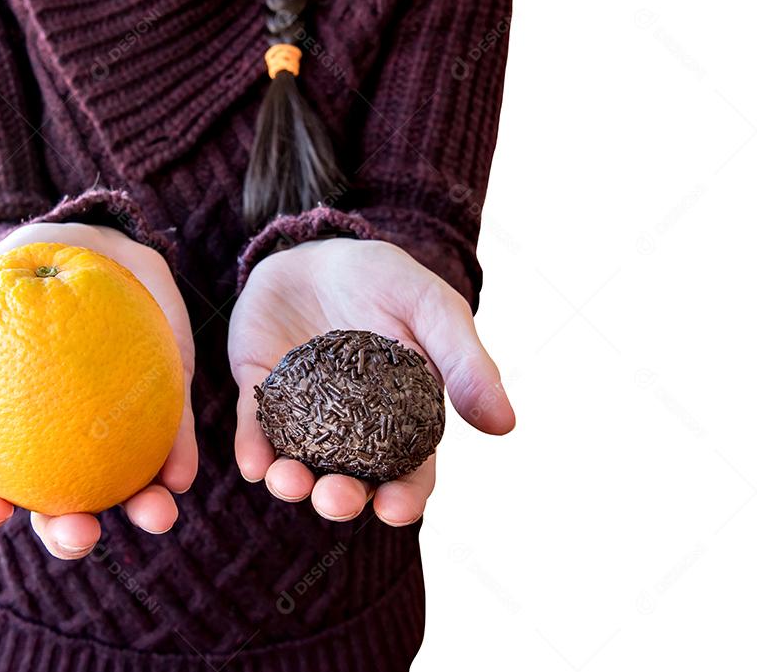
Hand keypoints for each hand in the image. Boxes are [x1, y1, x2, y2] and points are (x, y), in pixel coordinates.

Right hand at [0, 223, 194, 558]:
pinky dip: (178, 460)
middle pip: (59, 504)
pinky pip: (174, 440)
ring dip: (140, 509)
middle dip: (67, 534)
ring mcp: (118, 430)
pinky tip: (180, 474)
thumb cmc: (27, 269)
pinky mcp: (165, 409)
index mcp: (11, 426)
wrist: (97, 241)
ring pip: (125, 486)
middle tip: (77, 534)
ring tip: (155, 514)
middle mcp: (65, 441)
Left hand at [229, 238, 513, 525]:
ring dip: (291, 482)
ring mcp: (302, 413)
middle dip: (340, 498)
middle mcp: (350, 429)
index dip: (403, 497)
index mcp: (401, 419)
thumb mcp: (433, 311)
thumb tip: (505, 425)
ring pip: (297, 462)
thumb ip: (466, 365)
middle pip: (347, 479)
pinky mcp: (261, 392)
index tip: (395, 509)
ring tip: (286, 483)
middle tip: (335, 499)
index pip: (406, 472)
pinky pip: (255, 427)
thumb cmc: (388, 282)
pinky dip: (252, 447)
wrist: (320, 249)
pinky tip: (252, 463)